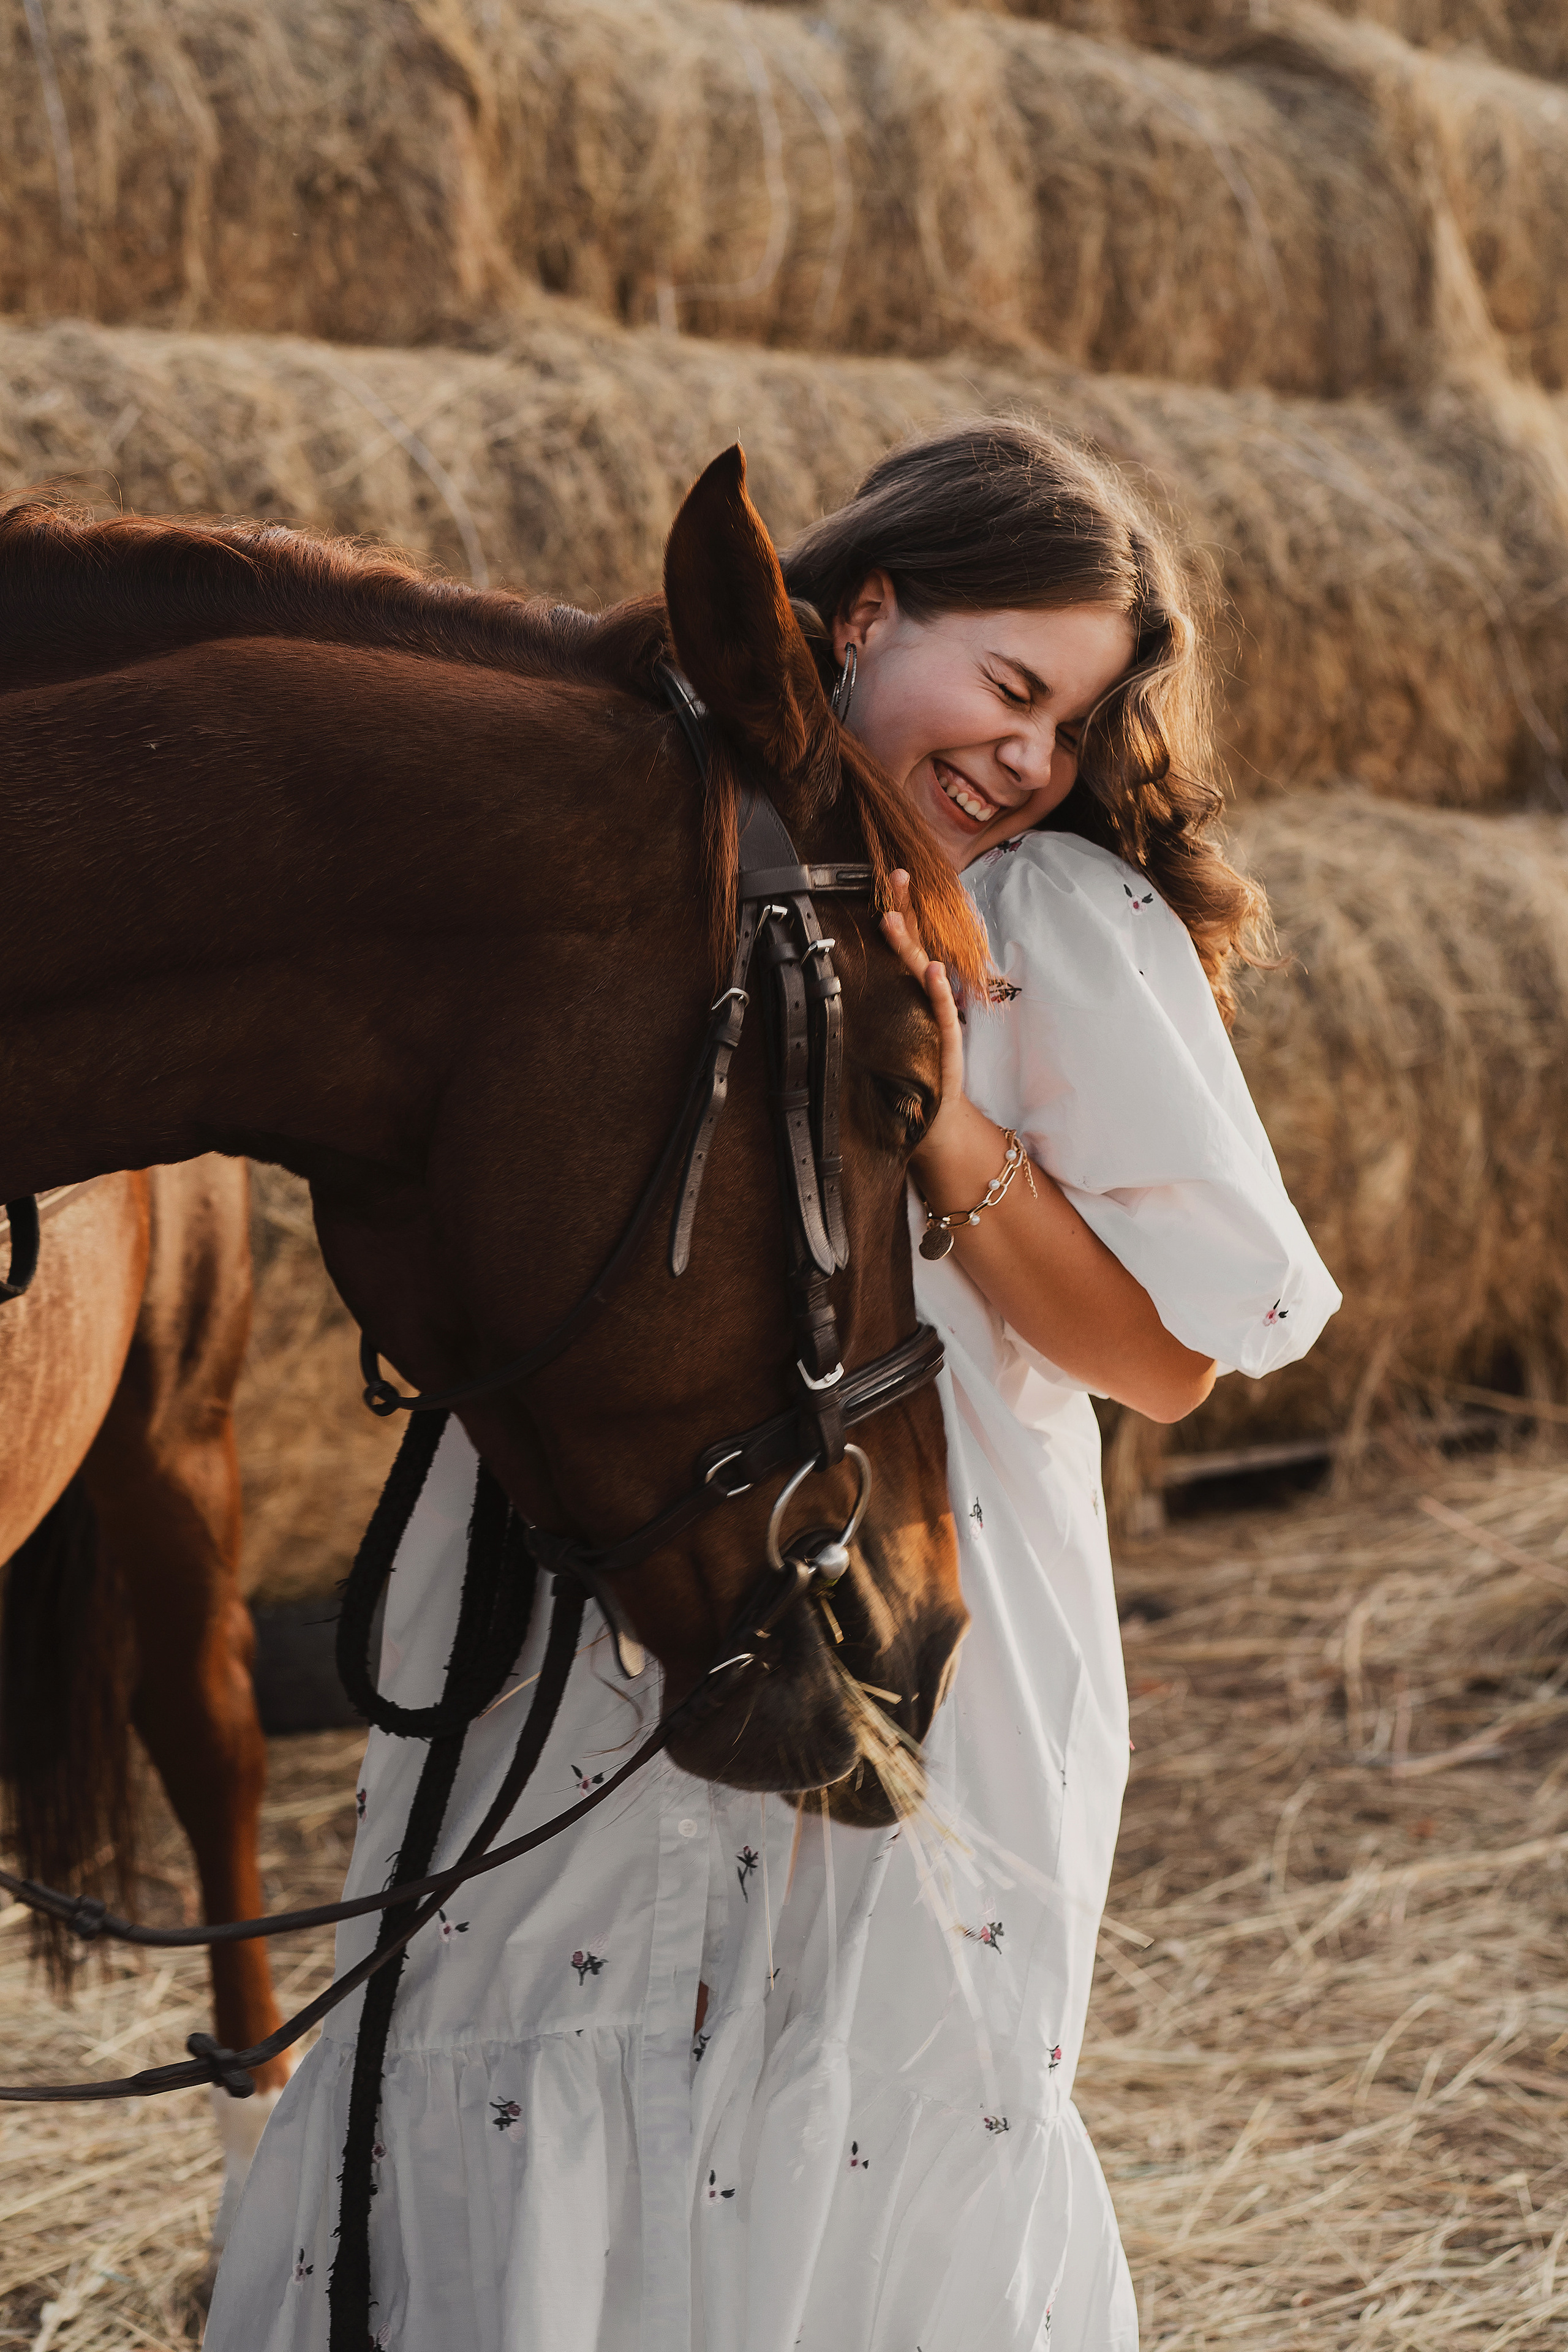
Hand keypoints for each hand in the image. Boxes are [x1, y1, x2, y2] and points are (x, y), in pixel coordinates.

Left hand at [880, 870, 965, 1160]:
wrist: (937, 1118)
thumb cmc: (918, 1071)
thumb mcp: (901, 1028)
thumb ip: (893, 999)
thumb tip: (868, 972)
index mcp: (918, 990)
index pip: (910, 940)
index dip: (902, 908)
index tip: (892, 875)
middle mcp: (930, 997)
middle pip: (917, 944)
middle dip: (906, 909)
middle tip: (896, 876)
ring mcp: (940, 1017)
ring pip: (924, 973)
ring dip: (909, 944)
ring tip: (893, 918)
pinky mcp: (947, 1042)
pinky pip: (943, 1013)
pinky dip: (938, 992)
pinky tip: (932, 971)